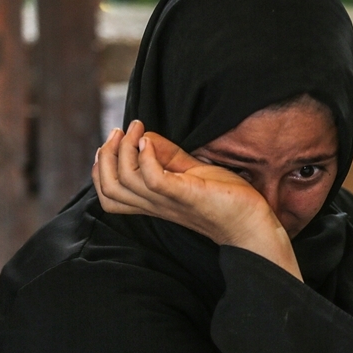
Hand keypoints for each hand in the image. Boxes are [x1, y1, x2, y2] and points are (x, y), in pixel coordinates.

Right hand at [92, 121, 301, 280]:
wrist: (251, 221)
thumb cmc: (223, 198)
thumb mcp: (190, 172)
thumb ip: (167, 157)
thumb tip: (145, 136)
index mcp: (152, 202)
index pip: (109, 194)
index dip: (100, 168)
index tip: (115, 141)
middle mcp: (155, 205)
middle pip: (109, 188)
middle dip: (106, 155)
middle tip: (122, 131)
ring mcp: (169, 201)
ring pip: (124, 182)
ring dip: (124, 150)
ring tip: (137, 131)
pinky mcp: (186, 196)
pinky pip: (153, 180)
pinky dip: (146, 157)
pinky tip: (151, 143)